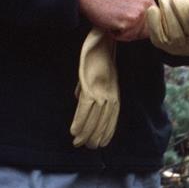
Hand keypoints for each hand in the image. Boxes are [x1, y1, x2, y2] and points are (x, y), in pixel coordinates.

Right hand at [70, 27, 119, 148]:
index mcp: (114, 93)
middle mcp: (110, 95)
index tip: (102, 144)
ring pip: (94, 118)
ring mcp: (100, 91)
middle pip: (103, 121)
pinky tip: (74, 130)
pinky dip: (80, 121)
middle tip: (87, 147)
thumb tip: (79, 99)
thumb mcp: (101, 77)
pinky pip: (84, 108)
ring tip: (79, 143)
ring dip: (86, 133)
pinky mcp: (89, 86)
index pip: (112, 118)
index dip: (107, 132)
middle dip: (95, 136)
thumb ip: (93, 90)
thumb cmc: (100, 58)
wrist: (102, 40)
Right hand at [79, 0, 154, 41]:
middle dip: (134, 32)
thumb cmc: (107, 1)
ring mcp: (137, 12)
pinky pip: (126, 37)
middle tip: (120, 23)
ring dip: (125, 34)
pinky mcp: (128, 21)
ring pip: (137, 35)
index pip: (155, 23)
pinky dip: (117, 34)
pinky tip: (111, 23)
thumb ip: (143, 12)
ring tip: (115, 21)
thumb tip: (152, 29)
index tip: (131, 25)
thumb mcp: (131, 2)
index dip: (142, 28)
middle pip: (147, 31)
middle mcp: (146, 4)